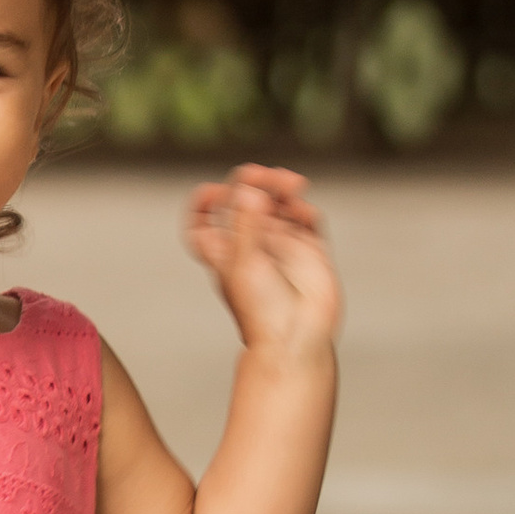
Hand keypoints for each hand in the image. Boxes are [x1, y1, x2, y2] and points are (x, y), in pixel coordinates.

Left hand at [184, 163, 343, 361]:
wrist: (297, 338)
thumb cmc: (261, 310)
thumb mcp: (243, 262)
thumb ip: (246, 222)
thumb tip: (249, 187)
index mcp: (225, 251)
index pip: (205, 220)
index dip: (205, 202)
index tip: (214, 193)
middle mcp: (252, 245)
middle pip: (246, 201)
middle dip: (252, 182)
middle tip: (261, 175)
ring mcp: (281, 246)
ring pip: (278, 204)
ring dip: (281, 188)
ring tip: (290, 183)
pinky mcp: (309, 250)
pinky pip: (306, 219)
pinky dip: (304, 209)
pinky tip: (303, 210)